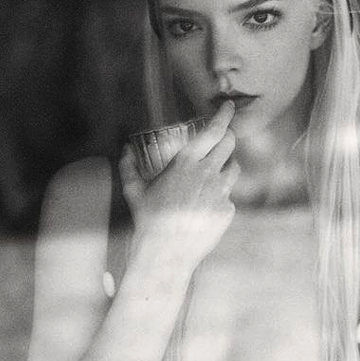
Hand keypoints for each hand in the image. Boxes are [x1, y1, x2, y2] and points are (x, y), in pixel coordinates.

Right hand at [120, 101, 238, 268]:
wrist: (166, 252)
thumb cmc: (148, 220)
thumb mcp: (135, 191)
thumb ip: (129, 168)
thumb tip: (125, 151)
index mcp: (186, 162)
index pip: (213, 131)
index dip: (224, 115)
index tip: (229, 107)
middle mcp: (207, 173)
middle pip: (229, 144)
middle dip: (227, 139)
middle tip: (222, 141)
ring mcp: (220, 192)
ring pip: (234, 169)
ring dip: (227, 166)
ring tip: (214, 175)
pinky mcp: (227, 210)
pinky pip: (230, 197)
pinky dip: (221, 198)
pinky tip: (206, 208)